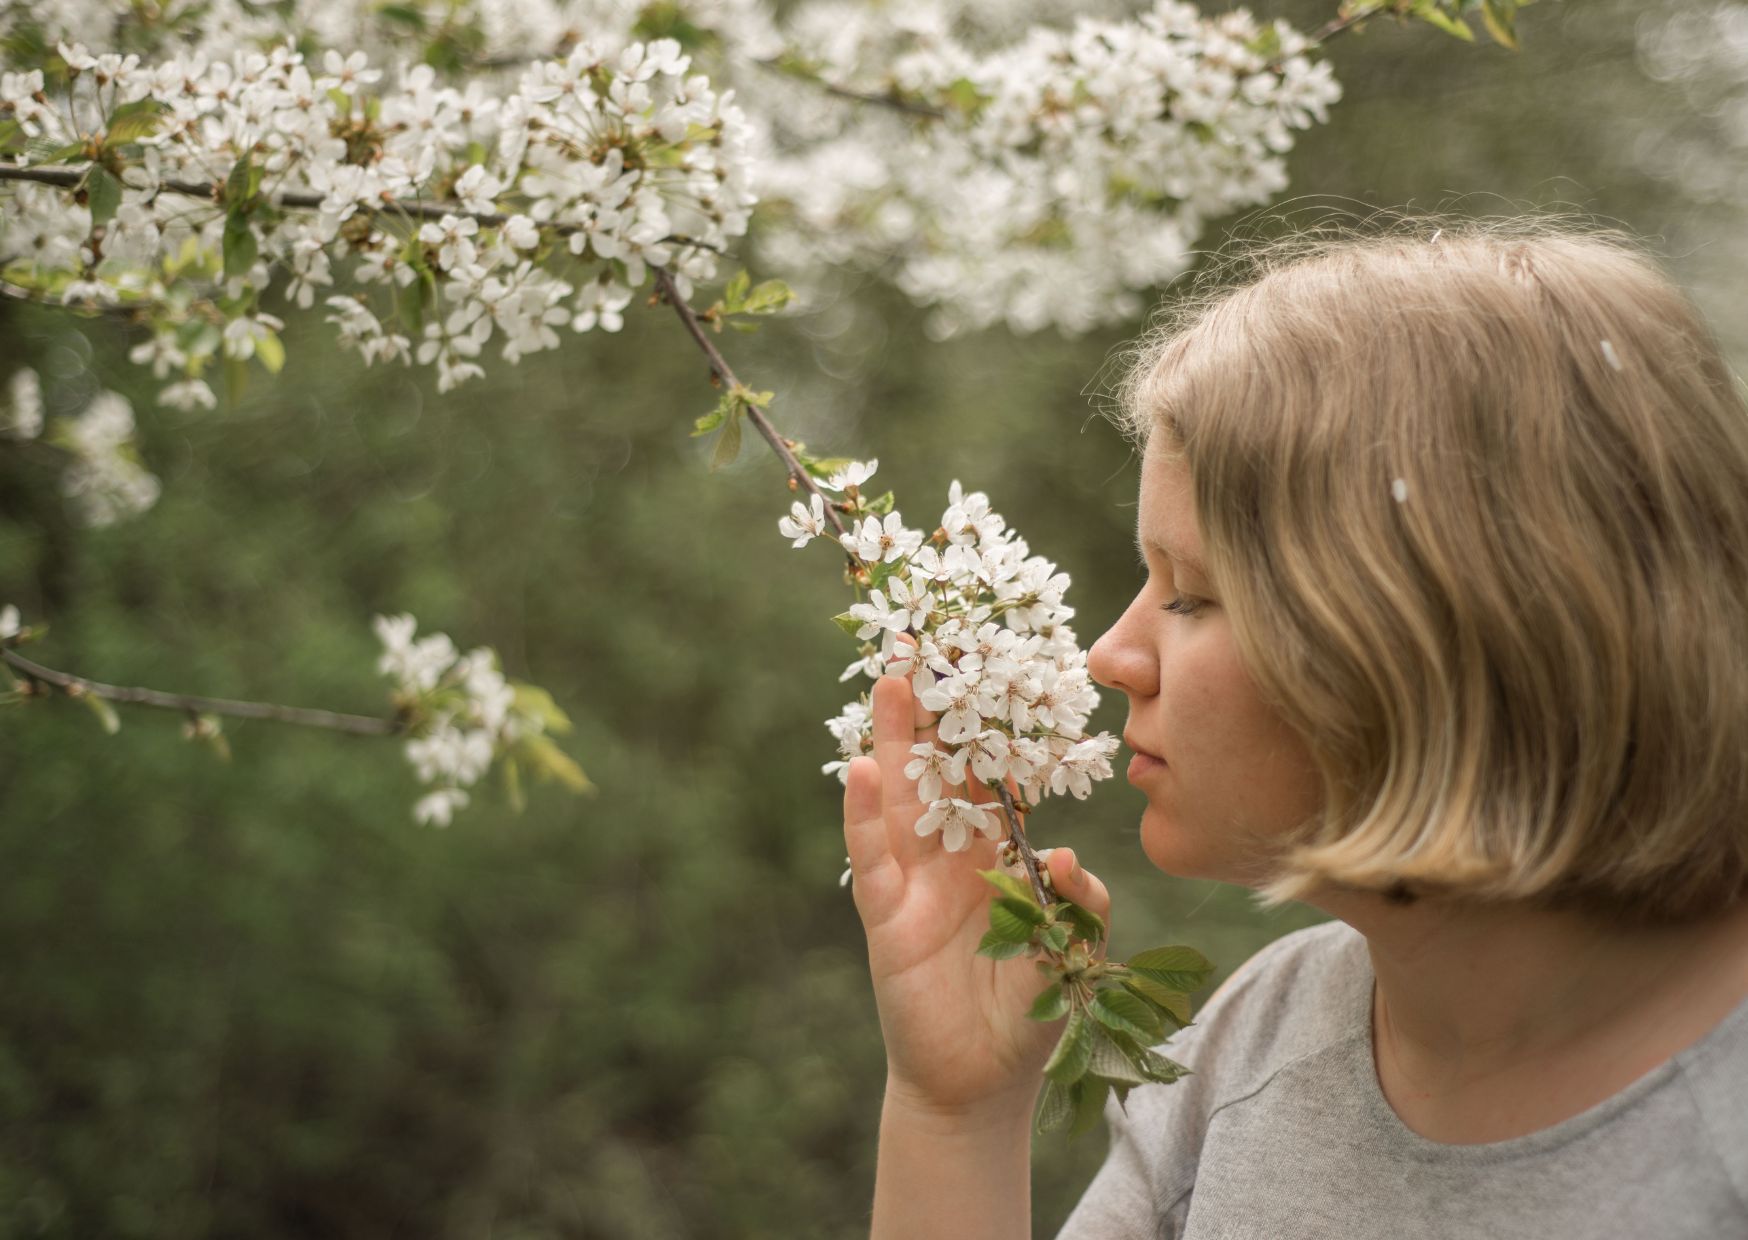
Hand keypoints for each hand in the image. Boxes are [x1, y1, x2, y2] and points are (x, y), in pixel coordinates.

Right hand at [842, 661, 1111, 1118]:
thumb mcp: (1074, 951)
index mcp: (998, 854)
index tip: (997, 662)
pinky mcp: (887, 916)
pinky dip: (864, 818)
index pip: (995, 775)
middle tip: (928, 641)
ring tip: (890, 679)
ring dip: (892, 739)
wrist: (980, 1083)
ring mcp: (914, 880)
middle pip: (939, 767)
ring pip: (900, 796)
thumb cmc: (1028, 1012)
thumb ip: (1082, 902)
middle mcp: (952, 855)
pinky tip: (861, 773)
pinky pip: (874, 859)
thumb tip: (1066, 855)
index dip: (994, 723)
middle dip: (933, 707)